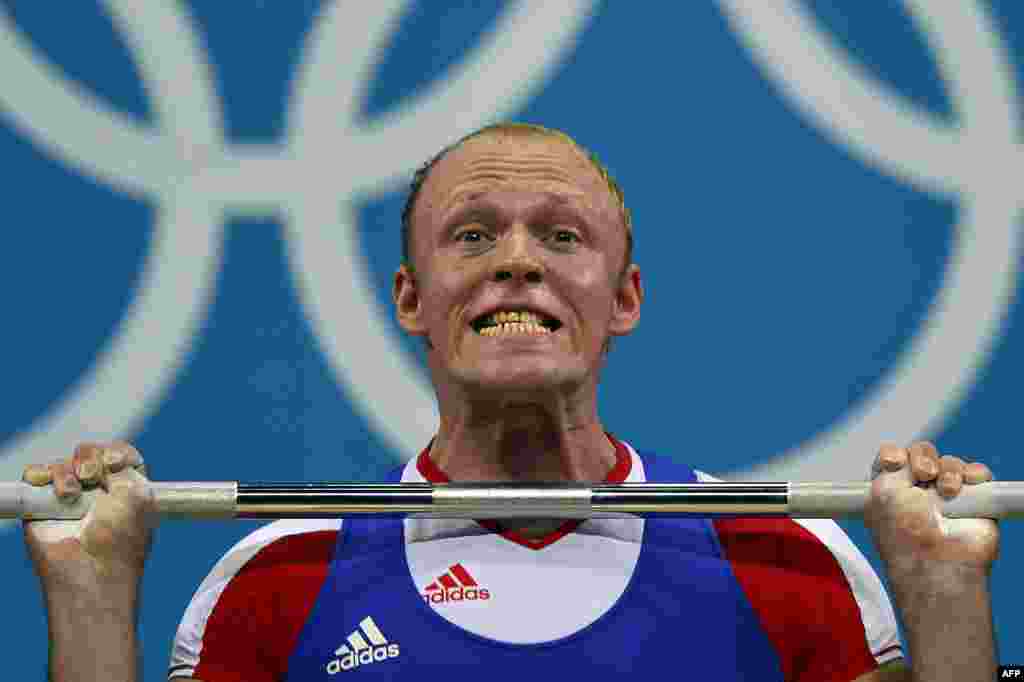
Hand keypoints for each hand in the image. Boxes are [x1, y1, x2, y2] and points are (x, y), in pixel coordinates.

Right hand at [21, 441, 156, 589]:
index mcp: (129, 488)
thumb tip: (102, 459)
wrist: (89, 571)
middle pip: (91, 453)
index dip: (117, 452)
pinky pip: (35, 476)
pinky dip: (39, 474)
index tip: (116, 462)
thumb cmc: (120, 538)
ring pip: (64, 463)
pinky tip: (46, 484)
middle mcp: (100, 491)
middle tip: (92, 477)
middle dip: (92, 458)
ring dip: (67, 472)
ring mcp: (70, 498)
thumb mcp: (138, 495)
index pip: (121, 455)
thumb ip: (123, 467)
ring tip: (70, 494)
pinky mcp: (41, 506)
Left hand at [864, 441, 998, 583]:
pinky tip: (967, 484)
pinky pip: (978, 474)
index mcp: (890, 490)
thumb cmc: (903, 530)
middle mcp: (916, 491)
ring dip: (948, 470)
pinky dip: (974, 474)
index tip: (893, 463)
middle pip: (922, 453)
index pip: (892, 457)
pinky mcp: (976, 501)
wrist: (938, 558)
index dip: (894, 454)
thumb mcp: (882, 491)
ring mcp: (946, 496)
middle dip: (922, 457)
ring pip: (949, 462)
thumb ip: (893, 464)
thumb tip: (906, 457)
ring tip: (947, 490)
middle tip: (924, 474)